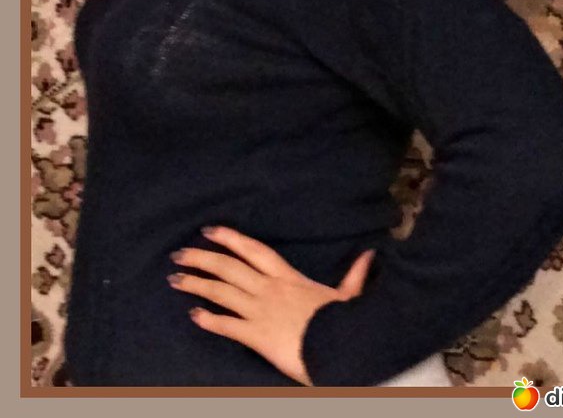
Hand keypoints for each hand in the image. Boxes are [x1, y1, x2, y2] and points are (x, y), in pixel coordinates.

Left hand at [167, 225, 375, 385]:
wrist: (339, 348)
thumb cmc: (340, 322)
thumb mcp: (347, 296)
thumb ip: (354, 275)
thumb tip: (370, 255)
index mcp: (287, 277)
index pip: (253, 250)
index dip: (229, 238)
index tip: (209, 230)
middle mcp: (268, 289)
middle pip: (228, 267)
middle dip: (201, 258)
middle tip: (179, 254)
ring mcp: (260, 311)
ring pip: (221, 292)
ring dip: (196, 284)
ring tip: (176, 279)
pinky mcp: (256, 336)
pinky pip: (226, 325)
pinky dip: (209, 320)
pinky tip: (193, 316)